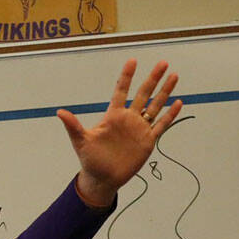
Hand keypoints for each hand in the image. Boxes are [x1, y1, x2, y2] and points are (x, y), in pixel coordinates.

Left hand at [58, 59, 181, 206]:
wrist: (102, 178)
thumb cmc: (90, 159)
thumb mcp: (81, 141)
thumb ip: (73, 126)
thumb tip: (59, 112)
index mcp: (113, 116)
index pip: (121, 91)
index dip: (126, 77)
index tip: (132, 61)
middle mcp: (128, 119)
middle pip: (143, 94)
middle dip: (153, 78)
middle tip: (163, 62)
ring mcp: (139, 129)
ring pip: (155, 106)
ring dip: (164, 92)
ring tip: (174, 76)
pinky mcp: (147, 141)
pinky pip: (161, 125)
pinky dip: (170, 115)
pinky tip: (179, 102)